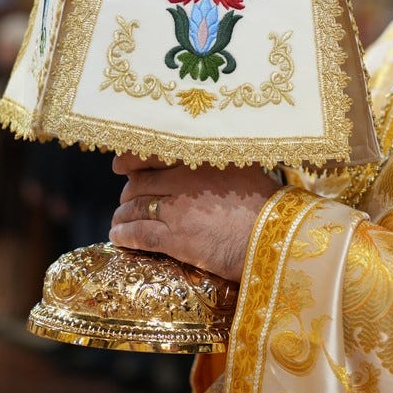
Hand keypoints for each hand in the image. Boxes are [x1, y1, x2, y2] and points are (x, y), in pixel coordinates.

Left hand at [110, 153, 280, 281]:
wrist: (274, 237)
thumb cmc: (268, 205)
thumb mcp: (244, 169)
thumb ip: (220, 162)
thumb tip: (211, 159)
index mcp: (198, 159)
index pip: (150, 154)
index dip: (129, 161)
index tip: (120, 166)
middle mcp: (182, 179)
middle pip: (137, 185)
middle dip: (128, 195)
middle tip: (126, 203)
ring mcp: (176, 208)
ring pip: (133, 209)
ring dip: (122, 217)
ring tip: (120, 223)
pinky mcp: (174, 237)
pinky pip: (137, 234)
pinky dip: (123, 236)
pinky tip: (118, 239)